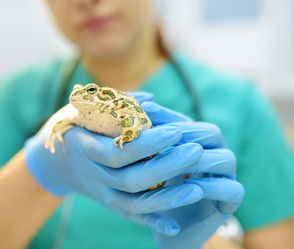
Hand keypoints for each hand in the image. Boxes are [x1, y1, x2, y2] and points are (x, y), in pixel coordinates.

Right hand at [24, 101, 204, 227]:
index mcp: (84, 147)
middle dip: (166, 166)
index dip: (148, 144)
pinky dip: (153, 222)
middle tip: (196, 151)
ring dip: (167, 198)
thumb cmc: (74, 127)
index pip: (118, 152)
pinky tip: (177, 226)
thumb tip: (151, 101)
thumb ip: (115, 105)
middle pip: (131, 179)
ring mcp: (101, 193)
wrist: (55, 162)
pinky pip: (131, 216)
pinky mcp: (109, 204)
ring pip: (133, 203)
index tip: (176, 131)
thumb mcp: (83, 109)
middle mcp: (93, 174)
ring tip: (198, 186)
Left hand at [140, 102, 244, 248]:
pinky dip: (211, 187)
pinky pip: (231, 189)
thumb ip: (145, 141)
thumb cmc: (153, 192)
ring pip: (225, 158)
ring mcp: (225, 177)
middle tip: (166, 136)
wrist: (165, 227)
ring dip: (200, 159)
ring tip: (176, 160)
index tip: (147, 112)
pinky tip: (189, 186)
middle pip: (212, 133)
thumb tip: (139, 107)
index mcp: (194, 144)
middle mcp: (213, 155)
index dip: (168, 116)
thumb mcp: (146, 165)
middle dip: (188, 133)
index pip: (187, 121)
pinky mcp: (230, 201)